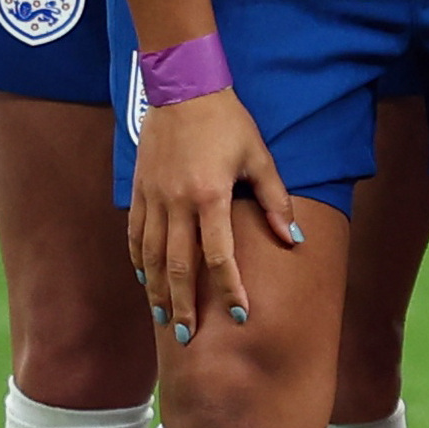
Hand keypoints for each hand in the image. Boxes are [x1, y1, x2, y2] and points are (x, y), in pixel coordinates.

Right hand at [126, 93, 302, 341]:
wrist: (183, 90)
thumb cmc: (228, 123)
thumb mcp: (260, 157)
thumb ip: (275, 200)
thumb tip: (293, 237)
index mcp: (210, 196)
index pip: (220, 255)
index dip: (230, 288)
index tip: (240, 316)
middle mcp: (177, 202)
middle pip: (178, 266)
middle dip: (183, 304)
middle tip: (186, 338)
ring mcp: (153, 198)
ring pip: (151, 255)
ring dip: (157, 290)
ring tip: (163, 319)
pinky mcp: (138, 190)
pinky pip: (135, 234)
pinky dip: (139, 260)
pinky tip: (144, 280)